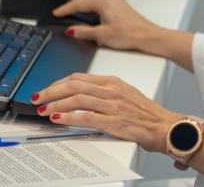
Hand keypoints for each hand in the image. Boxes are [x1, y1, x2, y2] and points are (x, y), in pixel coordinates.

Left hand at [32, 73, 181, 153]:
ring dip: (56, 103)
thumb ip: (104, 92)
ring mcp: (113, 106)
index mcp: (113, 82)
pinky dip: (69, 116)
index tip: (48, 89)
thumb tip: (81, 95)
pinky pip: (86, 116)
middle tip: (38, 98)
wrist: (165, 126)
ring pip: (77, 99)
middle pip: (74, 85)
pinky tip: (58, 117)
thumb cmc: (146, 113)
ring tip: (43, 110)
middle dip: (51, 91)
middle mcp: (112, 91)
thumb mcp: (124, 94)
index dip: (59, 82)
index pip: (79, 77)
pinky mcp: (114, 122)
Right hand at [54, 0, 196, 70]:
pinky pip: (102, 5)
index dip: (66, 8)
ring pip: (95, 1)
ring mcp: (117, 3)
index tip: (56, 12)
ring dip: (83, 7)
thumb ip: (84, 32)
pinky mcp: (122, 9)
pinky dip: (93, 10)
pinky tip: (92, 18)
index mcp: (103, 2)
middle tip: (62, 12)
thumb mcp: (102, 35)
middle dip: (73, 5)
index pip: (79, 2)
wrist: (149, 37)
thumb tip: (72, 30)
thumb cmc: (130, 35)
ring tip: (74, 14)